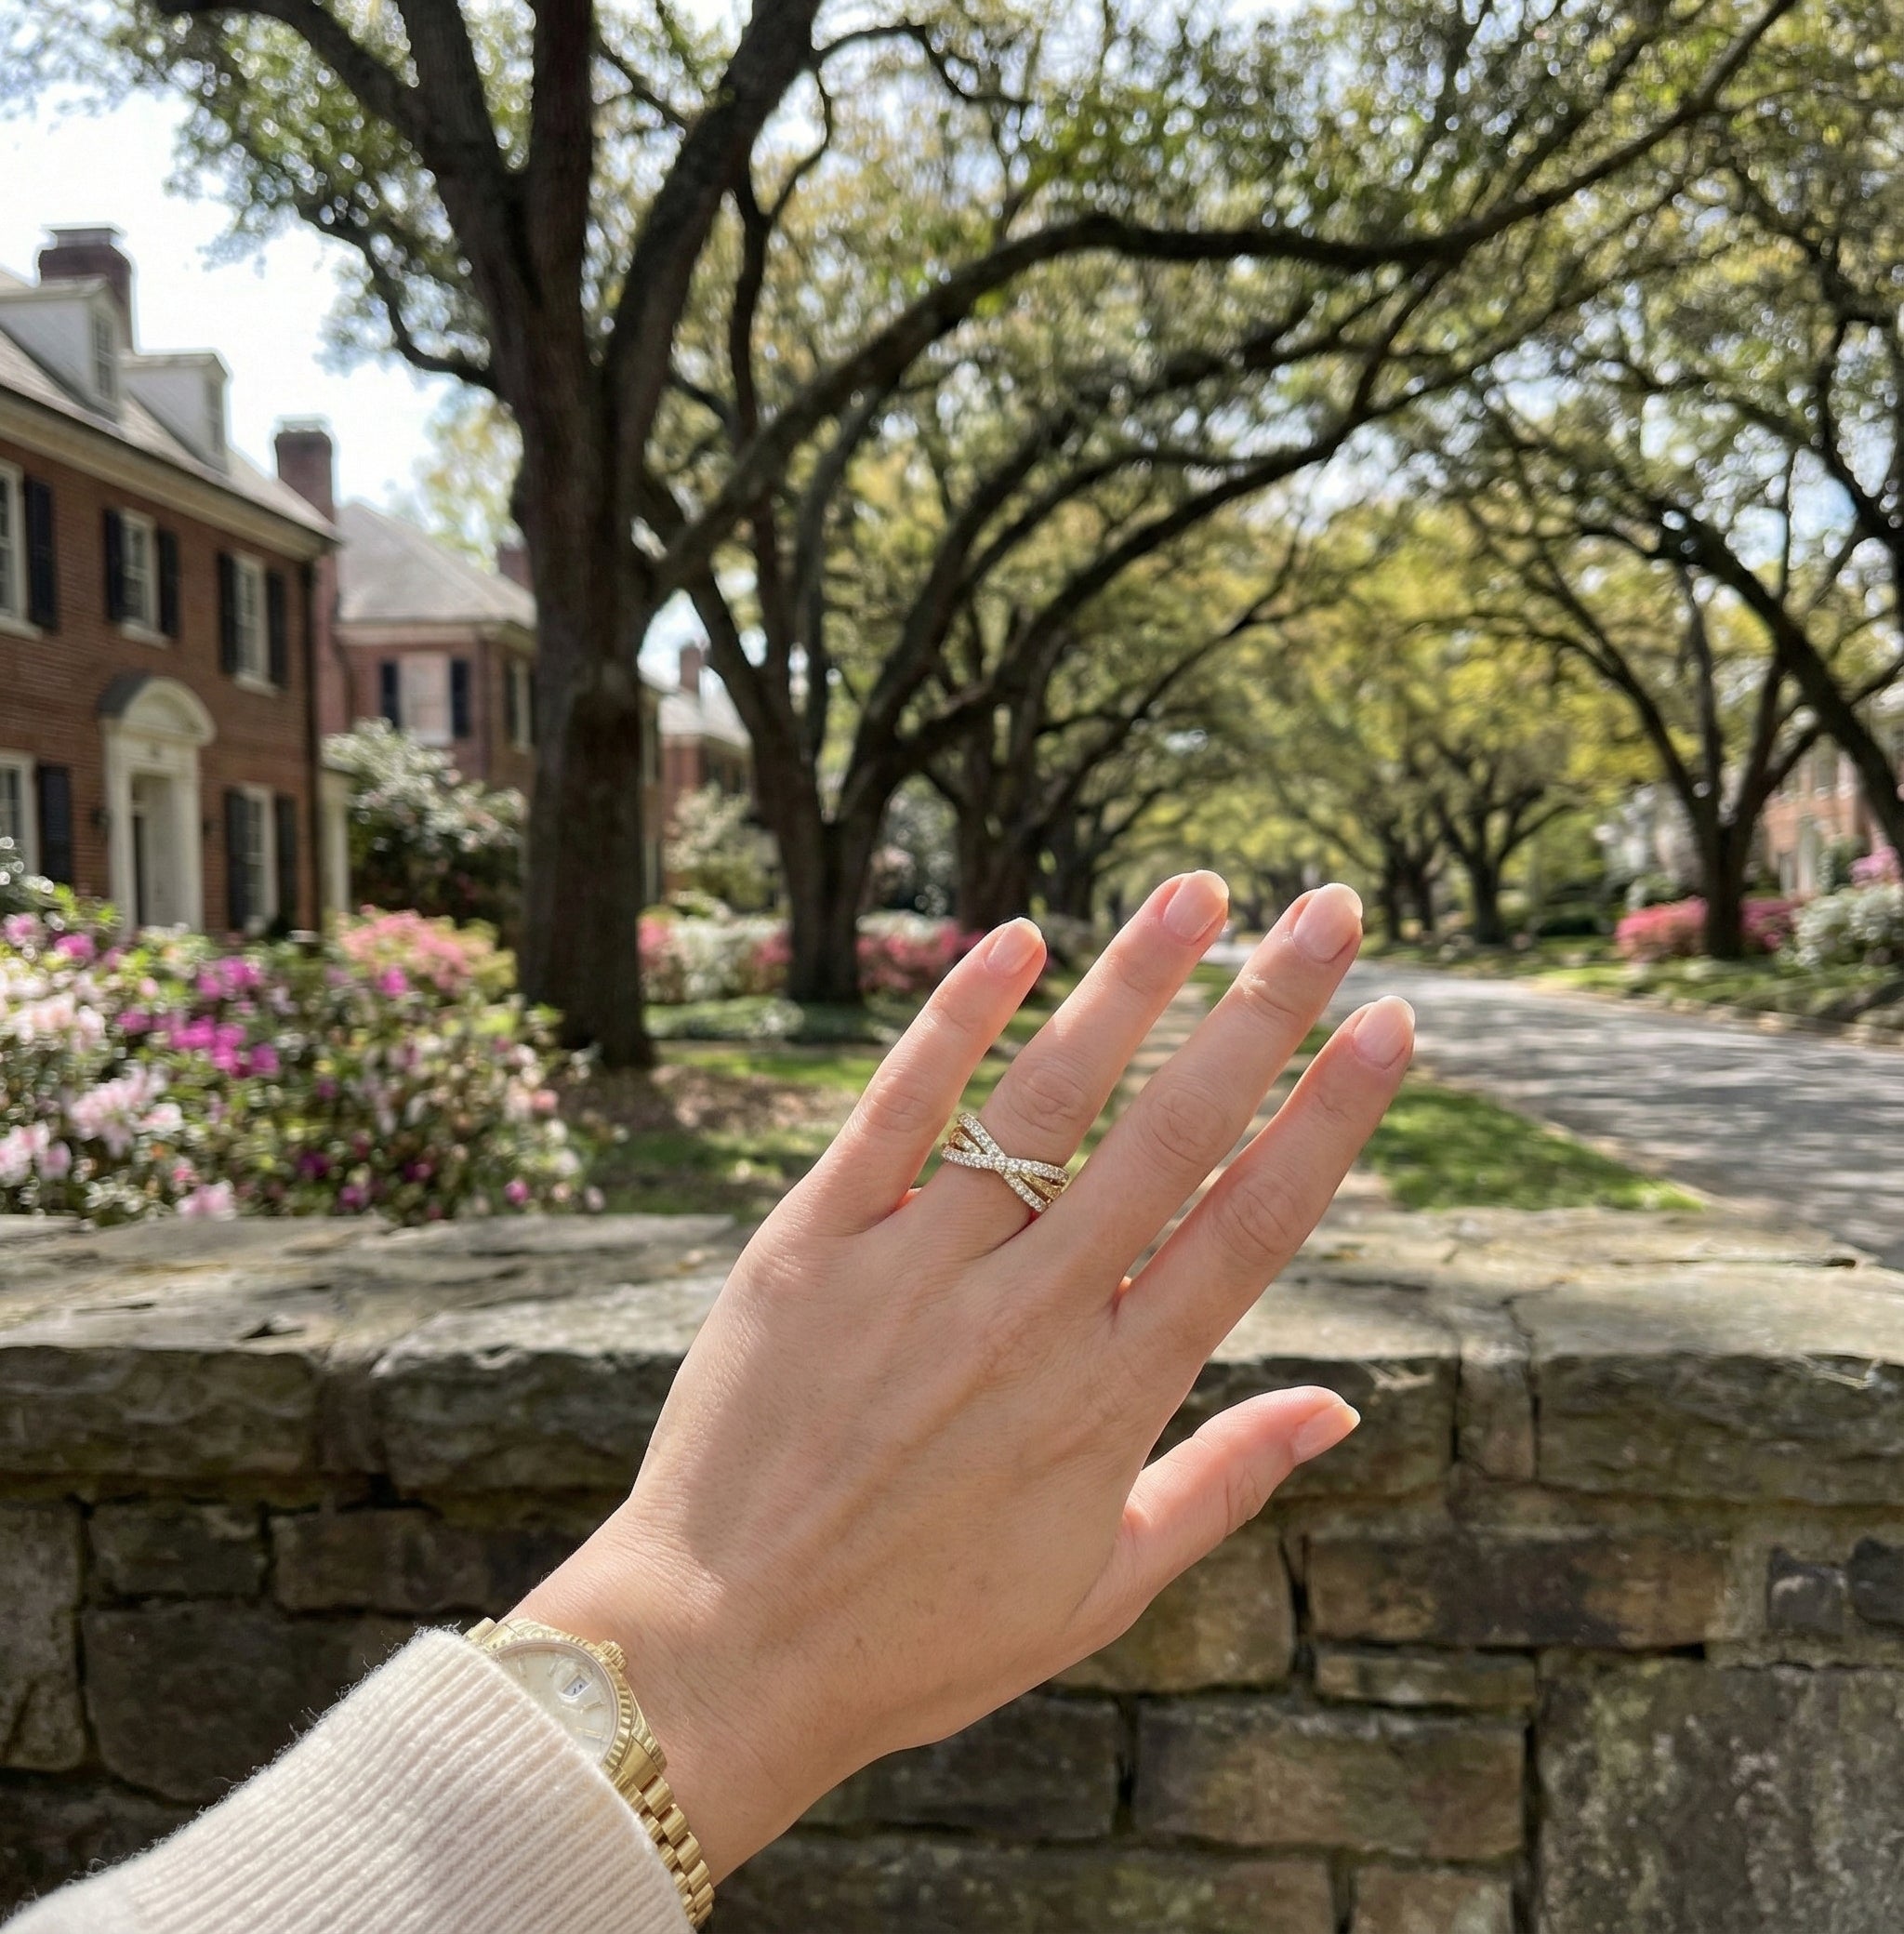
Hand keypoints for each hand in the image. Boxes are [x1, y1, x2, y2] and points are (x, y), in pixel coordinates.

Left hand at [516, 874, 1411, 1880]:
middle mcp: (1030, 1316)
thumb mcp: (1099, 1587)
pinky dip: (954, 1017)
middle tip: (1331, 909)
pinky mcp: (810, 1246)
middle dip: (1263, 1009)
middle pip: (1173, 1132)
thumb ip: (1225, 1483)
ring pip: (1046, 1096)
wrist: (717, 1656)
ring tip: (1197, 890)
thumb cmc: (917, 1636)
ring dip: (1130, 982)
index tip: (1390, 1024)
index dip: (1330, 1115)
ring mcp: (916, 1271)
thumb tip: (1344, 1406)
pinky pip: (895, 1108)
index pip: (1252, 1222)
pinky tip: (1016, 937)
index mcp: (1112, 1395)